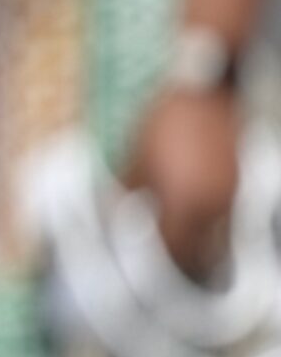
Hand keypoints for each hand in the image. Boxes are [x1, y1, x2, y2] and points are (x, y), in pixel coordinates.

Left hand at [122, 85, 240, 279]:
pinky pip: (219, 215)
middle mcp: (212, 207)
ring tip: (169, 237)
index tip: (142, 264)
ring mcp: (229, 197)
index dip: (157, 260)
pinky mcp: (237, 185)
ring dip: (193, 241)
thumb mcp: (139, 158)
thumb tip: (119, 214)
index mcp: (186, 203)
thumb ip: (130, 192)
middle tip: (157, 256)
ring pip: (211, 234)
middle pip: (197, 248)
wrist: (209, 92)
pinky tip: (186, 213)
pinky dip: (204, 222)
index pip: (173, 247)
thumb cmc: (170, 123)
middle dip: (178, 256)